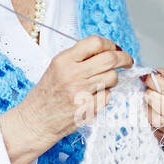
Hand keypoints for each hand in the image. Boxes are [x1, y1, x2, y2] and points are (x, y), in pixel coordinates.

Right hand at [2, 36, 133, 161]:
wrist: (36, 120)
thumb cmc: (47, 93)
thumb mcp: (57, 67)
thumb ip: (79, 57)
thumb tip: (107, 50)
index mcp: (64, 60)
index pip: (95, 43)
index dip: (111, 44)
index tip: (116, 49)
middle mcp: (72, 74)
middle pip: (110, 59)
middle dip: (124, 58)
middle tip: (127, 61)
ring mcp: (81, 92)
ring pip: (113, 77)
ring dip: (114, 78)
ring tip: (104, 82)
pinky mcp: (87, 108)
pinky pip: (108, 96)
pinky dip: (106, 95)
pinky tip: (95, 96)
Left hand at [141, 68, 163, 147]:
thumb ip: (161, 75)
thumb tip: (150, 73)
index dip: (158, 84)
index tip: (146, 79)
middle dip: (153, 99)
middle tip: (146, 93)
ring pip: (160, 121)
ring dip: (149, 110)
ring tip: (146, 103)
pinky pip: (155, 130)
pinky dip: (148, 120)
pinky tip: (149, 113)